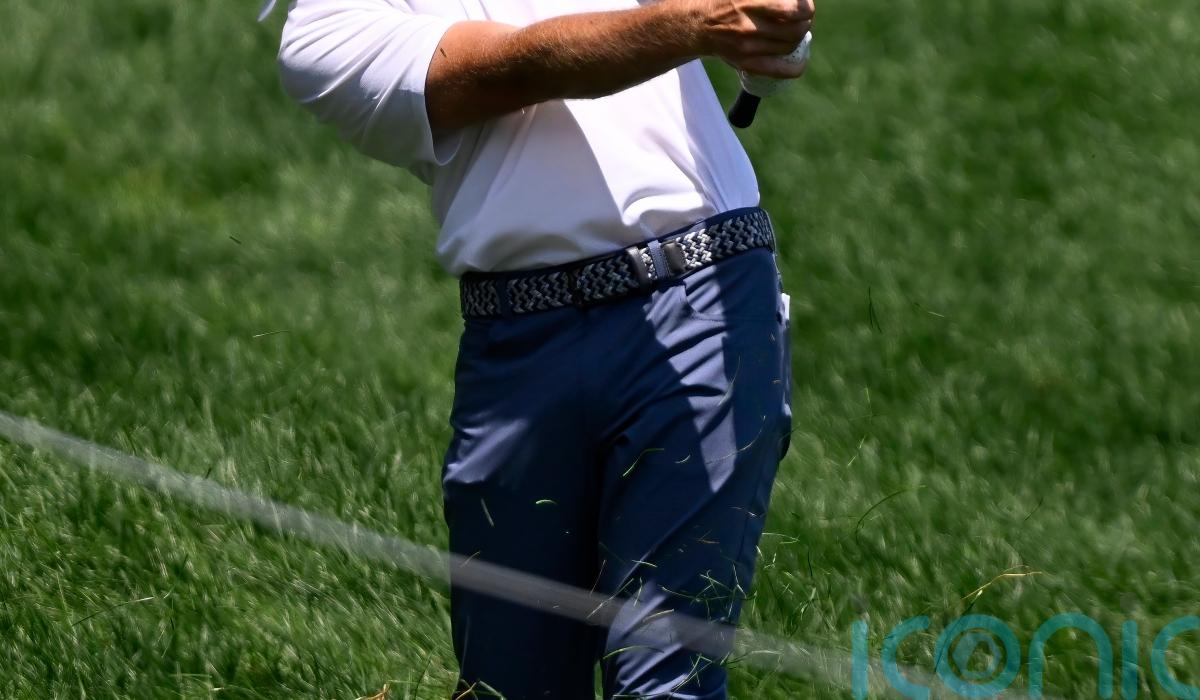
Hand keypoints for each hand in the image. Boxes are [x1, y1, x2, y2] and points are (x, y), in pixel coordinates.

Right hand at [671, 0, 814, 77]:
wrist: (699, 25)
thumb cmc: (726, 2)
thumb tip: (797, 0)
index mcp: (748, 3)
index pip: (793, 9)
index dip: (806, 7)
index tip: (805, 5)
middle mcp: (749, 26)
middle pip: (796, 29)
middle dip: (805, 21)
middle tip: (802, 18)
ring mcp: (747, 48)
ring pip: (790, 46)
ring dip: (799, 38)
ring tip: (794, 31)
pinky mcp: (746, 64)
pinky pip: (781, 70)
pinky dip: (796, 66)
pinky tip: (800, 58)